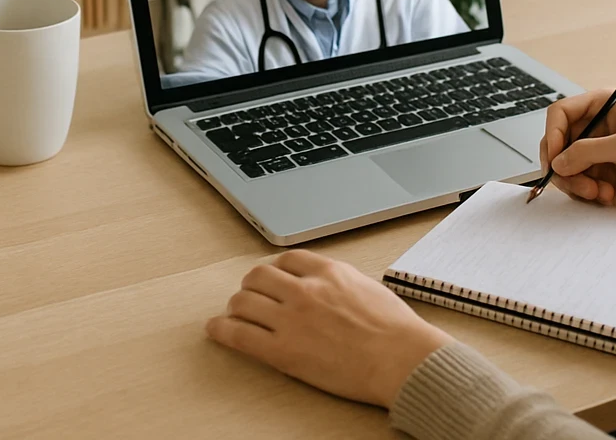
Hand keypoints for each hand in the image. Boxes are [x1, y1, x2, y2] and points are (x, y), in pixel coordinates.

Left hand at [206, 250, 451, 407]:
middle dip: (251, 285)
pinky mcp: (283, 351)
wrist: (399, 357)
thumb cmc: (394, 328)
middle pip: (259, 276)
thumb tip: (327, 287)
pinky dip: (222, 330)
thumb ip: (340, 283)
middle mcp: (306, 289)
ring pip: (244, 301)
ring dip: (235, 306)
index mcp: (329, 271)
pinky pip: (239, 335)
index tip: (271, 277)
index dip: (274, 269)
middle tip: (249, 295)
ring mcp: (292, 319)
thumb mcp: (367, 287)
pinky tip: (216, 329)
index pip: (287, 259)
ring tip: (233, 314)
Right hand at [540, 89, 615, 208]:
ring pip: (569, 165)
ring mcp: (603, 148)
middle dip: (565, 167)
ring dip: (578, 183)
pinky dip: (589, 191)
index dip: (552, 135)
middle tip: (578, 186)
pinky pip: (582, 180)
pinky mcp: (608, 170)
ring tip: (597, 193)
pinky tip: (607, 195)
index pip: (561, 113)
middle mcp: (600, 124)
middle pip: (560, 142)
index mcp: (604, 103)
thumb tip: (558, 162)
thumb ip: (589, 151)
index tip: (554, 160)